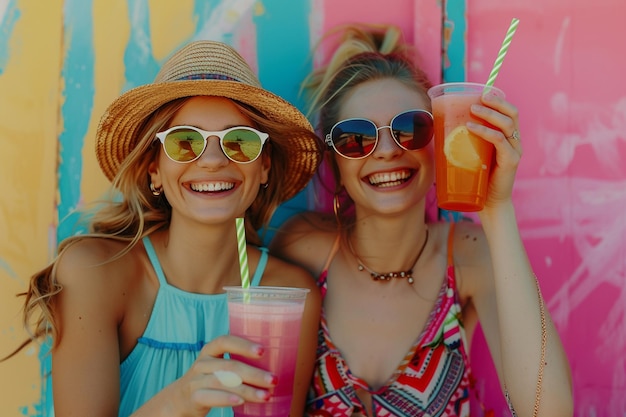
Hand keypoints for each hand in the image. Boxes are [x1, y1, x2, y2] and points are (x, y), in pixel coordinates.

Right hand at [153, 335, 276, 416]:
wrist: (180, 399)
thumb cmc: (209, 379)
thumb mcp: (218, 365)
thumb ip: (237, 363)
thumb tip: (272, 366)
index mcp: (210, 350)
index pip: (225, 341)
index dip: (243, 345)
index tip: (262, 351)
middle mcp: (203, 362)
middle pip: (230, 366)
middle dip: (255, 374)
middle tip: (274, 380)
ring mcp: (197, 380)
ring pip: (224, 382)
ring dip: (248, 390)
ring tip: (266, 396)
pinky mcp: (194, 397)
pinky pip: (211, 396)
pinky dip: (227, 398)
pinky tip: (242, 402)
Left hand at [466, 92, 521, 209]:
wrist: (488, 203)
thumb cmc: (476, 178)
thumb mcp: (469, 154)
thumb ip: (460, 140)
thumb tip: (434, 126)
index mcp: (507, 137)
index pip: (508, 112)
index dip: (498, 100)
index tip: (483, 91)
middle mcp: (514, 141)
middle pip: (512, 113)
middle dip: (497, 101)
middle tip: (481, 95)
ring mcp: (514, 150)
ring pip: (507, 124)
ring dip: (489, 114)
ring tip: (472, 109)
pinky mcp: (511, 161)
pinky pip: (500, 141)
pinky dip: (486, 132)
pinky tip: (471, 127)